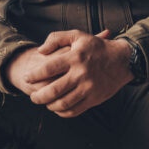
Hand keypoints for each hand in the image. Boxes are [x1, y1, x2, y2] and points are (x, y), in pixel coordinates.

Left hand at [19, 31, 134, 117]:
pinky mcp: (94, 98)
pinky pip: (75, 110)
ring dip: (49, 105)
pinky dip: (63, 112)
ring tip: (44, 102)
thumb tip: (40, 51)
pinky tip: (57, 108)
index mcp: (74, 57)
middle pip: (53, 90)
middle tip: (33, 96)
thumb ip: (56, 39)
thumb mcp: (77, 35)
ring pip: (63, 103)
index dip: (33, 75)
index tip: (27, 77)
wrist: (122, 60)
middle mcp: (81, 74)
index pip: (47, 69)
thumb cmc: (96, 47)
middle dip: (38, 96)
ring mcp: (88, 88)